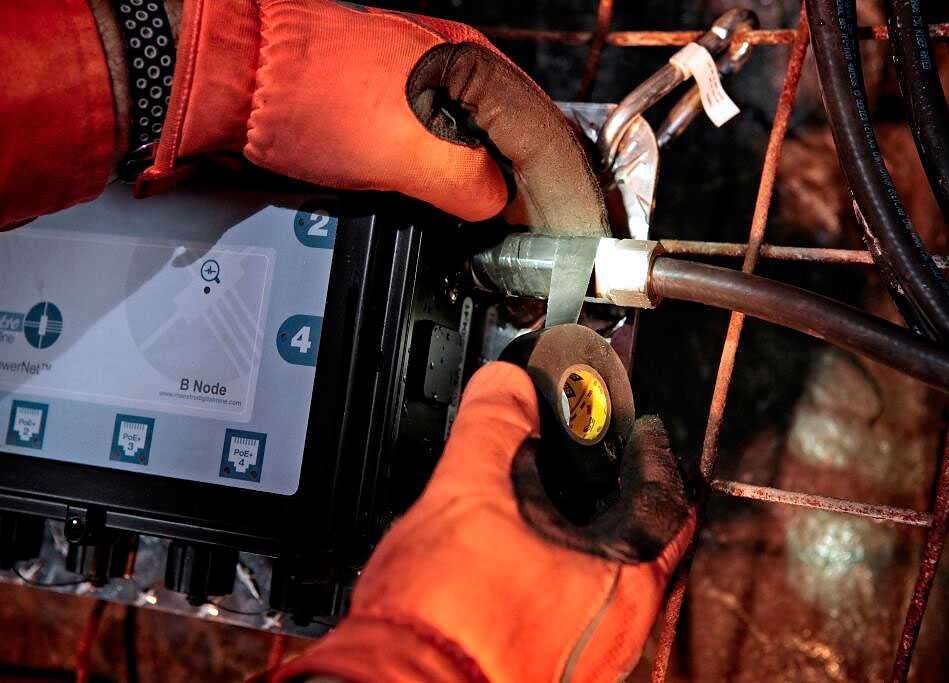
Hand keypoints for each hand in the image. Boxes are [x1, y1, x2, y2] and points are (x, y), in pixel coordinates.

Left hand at [140, 0, 607, 233]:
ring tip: (499, 232)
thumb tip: (499, 208)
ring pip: (478, 148)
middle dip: (529, 194)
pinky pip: (440, 151)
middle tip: (534, 241)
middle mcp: (454, 71)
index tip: (558, 235)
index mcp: (473, 68)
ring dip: (490, 191)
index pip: (543, 136)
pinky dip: (452, 183)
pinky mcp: (390, 108)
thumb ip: (474, 187)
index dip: (555, 192)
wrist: (230, 81)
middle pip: (517, 142)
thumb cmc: (305, 97)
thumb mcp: (410, 157)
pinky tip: (449, 206)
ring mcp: (422, 88)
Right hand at [271, 362, 693, 681]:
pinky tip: (513, 566)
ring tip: (545, 510)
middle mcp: (618, 626)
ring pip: (603, 582)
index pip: (667, 498)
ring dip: (582, 543)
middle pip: (639, 543)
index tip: (634, 431)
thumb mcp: (466, 493)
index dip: (649, 452)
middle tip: (585, 466)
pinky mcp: (546, 672)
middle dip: (613, 499)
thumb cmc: (446, 625)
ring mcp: (586, 656)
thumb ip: (496, 426)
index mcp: (623, 578)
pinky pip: (567, 613)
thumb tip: (510, 384)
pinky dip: (552, 580)